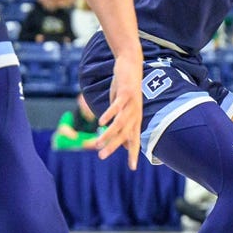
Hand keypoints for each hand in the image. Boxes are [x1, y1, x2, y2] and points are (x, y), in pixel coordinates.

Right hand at [97, 54, 142, 169]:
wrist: (132, 64)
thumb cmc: (126, 88)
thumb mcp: (123, 106)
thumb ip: (122, 121)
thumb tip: (122, 138)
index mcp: (135, 118)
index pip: (135, 139)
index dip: (134, 152)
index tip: (133, 167)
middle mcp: (135, 113)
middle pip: (125, 134)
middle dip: (114, 146)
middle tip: (101, 157)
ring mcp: (131, 103)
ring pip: (120, 122)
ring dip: (108, 134)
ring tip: (97, 143)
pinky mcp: (125, 93)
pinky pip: (117, 106)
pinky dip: (109, 114)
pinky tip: (101, 122)